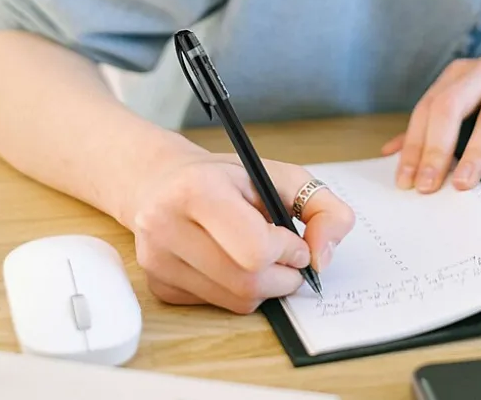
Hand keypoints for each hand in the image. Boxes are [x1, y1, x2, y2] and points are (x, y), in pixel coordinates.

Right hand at [130, 148, 354, 313]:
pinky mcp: (158, 285)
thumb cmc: (226, 177)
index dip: (287, 250)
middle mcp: (167, 225)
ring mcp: (158, 260)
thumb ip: (322, 207)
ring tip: (262, 256)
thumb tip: (323, 258)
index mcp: (197, 189)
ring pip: (235, 301)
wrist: (163, 180)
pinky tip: (232, 262)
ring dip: (265, 286)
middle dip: (283, 275)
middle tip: (289, 256)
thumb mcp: (281, 175)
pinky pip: (218, 305)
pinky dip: (239, 291)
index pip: (254, 249)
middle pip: (247, 282)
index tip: (294, 240)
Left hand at [381, 51, 480, 192]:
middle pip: (450, 104)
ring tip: (465, 182)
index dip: (414, 145)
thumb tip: (391, 153)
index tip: (406, 181)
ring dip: (475, 150)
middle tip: (429, 185)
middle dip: (437, 148)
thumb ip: (436, 128)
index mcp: (460, 73)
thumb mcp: (475, 109)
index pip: (428, 108)